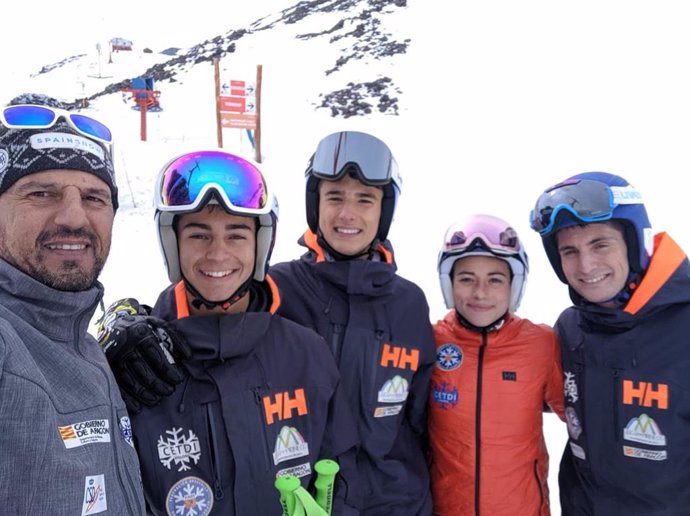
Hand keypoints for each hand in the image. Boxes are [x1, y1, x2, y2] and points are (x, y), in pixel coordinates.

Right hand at [97, 298, 191, 412]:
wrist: (116, 323)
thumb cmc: (145, 328)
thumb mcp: (161, 326)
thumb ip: (176, 339)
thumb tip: (187, 356)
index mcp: (141, 333)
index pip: (156, 355)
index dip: (168, 370)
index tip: (178, 380)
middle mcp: (126, 345)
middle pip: (143, 369)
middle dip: (157, 384)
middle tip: (169, 391)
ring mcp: (114, 357)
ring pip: (130, 380)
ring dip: (144, 393)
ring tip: (157, 400)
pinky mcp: (107, 367)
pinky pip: (117, 386)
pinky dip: (128, 399)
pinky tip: (138, 407)